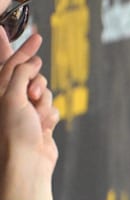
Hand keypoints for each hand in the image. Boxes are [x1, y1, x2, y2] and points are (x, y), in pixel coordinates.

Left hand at [0, 30, 58, 199]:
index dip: (22, 47)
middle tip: (31, 97)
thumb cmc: (13, 132)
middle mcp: (9, 98)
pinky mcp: (39, 121)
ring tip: (35, 119)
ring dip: (43, 103)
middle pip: (30, 75)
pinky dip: (50, 116)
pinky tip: (42, 129)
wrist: (27, 164)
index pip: (9, 62)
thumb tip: (32, 62)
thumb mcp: (11, 96)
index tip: (36, 35)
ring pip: (44, 91)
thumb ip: (20, 74)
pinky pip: (51, 107)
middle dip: (36, 84)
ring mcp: (25, 110)